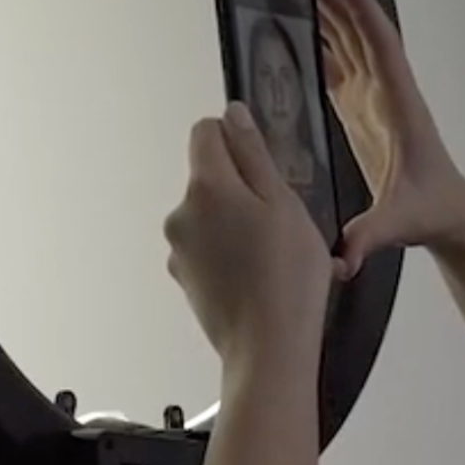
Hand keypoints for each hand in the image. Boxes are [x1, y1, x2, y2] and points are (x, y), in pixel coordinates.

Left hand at [164, 103, 332, 375]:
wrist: (268, 349)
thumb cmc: (286, 278)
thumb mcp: (284, 202)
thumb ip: (253, 154)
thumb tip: (232, 115)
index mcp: (205, 187)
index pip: (205, 132)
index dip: (235, 138)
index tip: (261, 162)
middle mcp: (181, 215)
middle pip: (208, 177)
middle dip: (240, 187)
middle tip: (278, 218)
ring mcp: (178, 250)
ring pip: (209, 215)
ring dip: (235, 223)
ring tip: (271, 253)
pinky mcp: (184, 279)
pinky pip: (207, 248)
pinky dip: (228, 253)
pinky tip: (257, 274)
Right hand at [287, 0, 464, 277]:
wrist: (451, 219)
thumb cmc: (432, 213)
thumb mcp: (399, 225)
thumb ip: (369, 237)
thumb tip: (339, 256)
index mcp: (399, 105)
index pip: (380, 43)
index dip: (360, 7)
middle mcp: (388, 93)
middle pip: (358, 29)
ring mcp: (376, 100)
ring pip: (348, 41)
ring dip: (323, 9)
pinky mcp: (364, 113)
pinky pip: (341, 65)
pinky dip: (321, 41)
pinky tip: (298, 29)